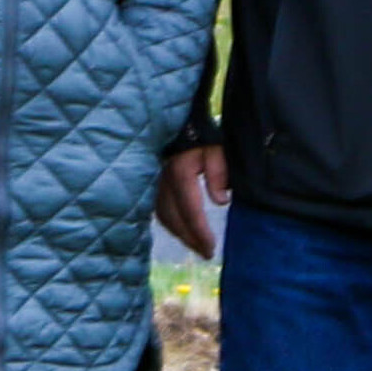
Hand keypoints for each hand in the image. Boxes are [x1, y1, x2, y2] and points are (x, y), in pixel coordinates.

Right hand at [159, 140, 229, 255]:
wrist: (180, 117)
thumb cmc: (203, 132)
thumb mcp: (218, 147)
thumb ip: (220, 172)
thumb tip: (220, 201)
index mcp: (181, 171)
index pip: (190, 210)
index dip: (200, 233)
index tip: (211, 248)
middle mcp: (163, 178)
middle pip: (174, 218)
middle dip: (190, 239)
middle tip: (206, 253)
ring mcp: (154, 179)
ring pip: (163, 214)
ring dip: (179, 233)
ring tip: (195, 244)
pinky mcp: (151, 178)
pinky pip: (157, 206)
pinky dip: (169, 222)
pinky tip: (180, 228)